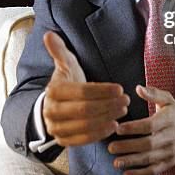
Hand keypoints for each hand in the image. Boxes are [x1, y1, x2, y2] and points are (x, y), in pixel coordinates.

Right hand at [42, 32, 129, 146]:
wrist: (55, 106)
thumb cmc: (66, 83)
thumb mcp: (65, 65)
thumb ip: (59, 51)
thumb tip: (48, 34)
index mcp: (53, 91)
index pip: (82, 92)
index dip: (102, 91)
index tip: (120, 88)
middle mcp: (52, 111)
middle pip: (84, 110)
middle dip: (108, 105)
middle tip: (126, 101)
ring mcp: (56, 128)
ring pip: (85, 125)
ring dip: (107, 119)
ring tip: (123, 111)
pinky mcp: (63, 140)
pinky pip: (83, 139)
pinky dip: (99, 133)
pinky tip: (113, 125)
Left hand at [108, 85, 174, 174]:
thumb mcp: (168, 100)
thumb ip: (153, 93)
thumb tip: (138, 88)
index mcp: (167, 120)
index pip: (149, 125)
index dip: (133, 128)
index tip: (118, 128)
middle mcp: (169, 138)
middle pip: (147, 144)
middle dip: (128, 147)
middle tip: (110, 147)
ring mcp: (169, 153)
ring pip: (149, 159)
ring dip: (131, 162)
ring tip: (116, 162)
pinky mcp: (168, 163)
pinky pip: (154, 171)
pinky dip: (140, 174)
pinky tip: (126, 174)